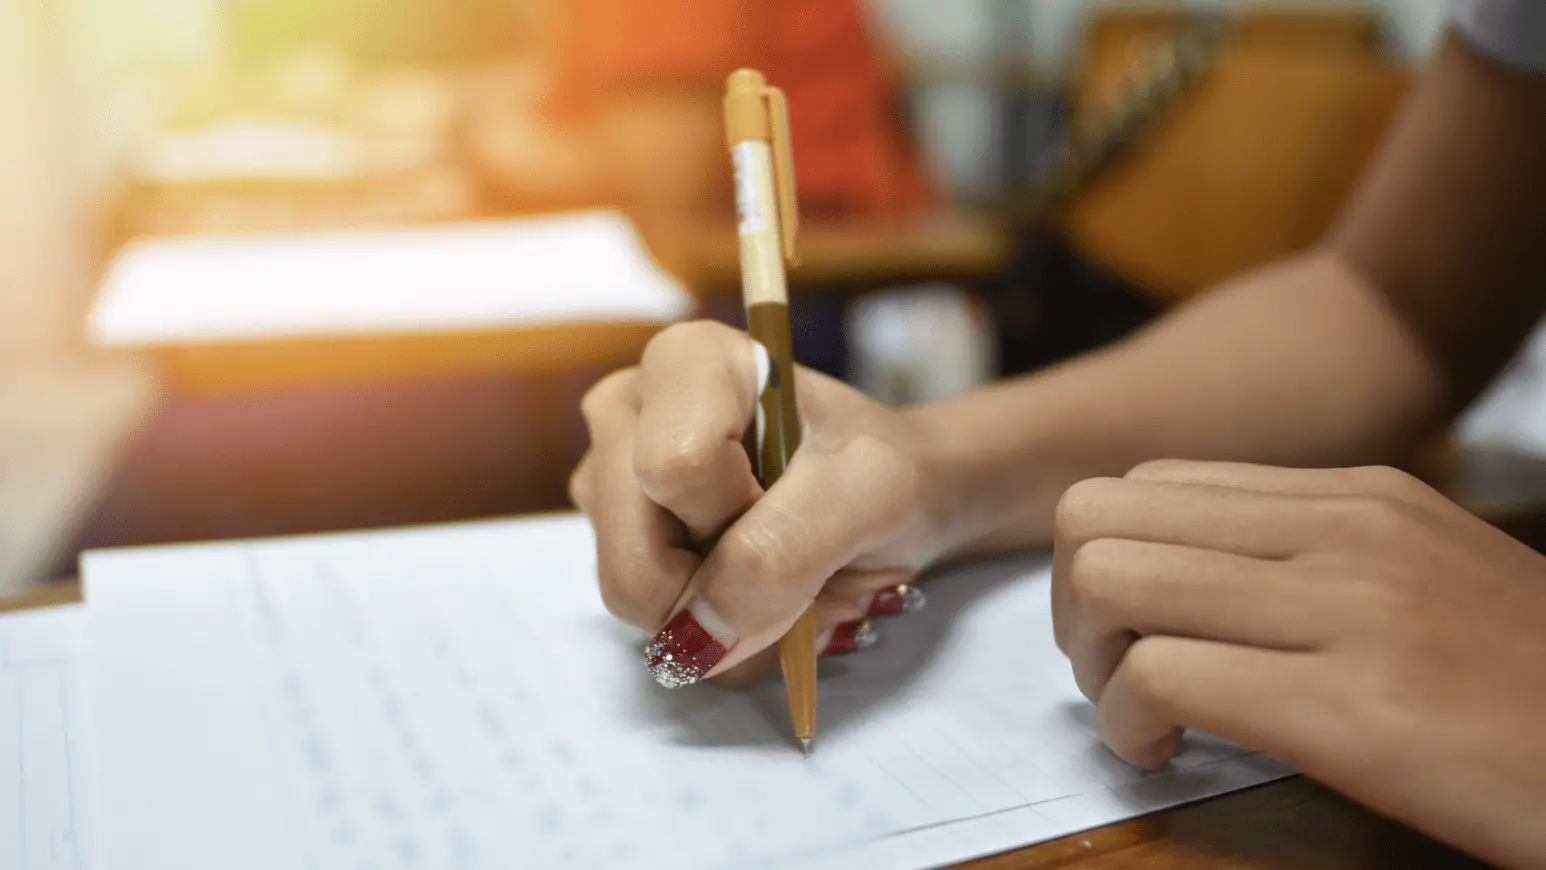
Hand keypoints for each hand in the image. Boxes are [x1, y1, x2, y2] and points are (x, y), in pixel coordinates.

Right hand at [570, 321, 950, 688]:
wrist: (896, 497)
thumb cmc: (886, 471)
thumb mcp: (873, 491)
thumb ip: (787, 548)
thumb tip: (695, 633)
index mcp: (684, 363)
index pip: (675, 470)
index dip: (740, 515)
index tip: (794, 497)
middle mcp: (627, 414)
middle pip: (636, 559)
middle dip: (731, 589)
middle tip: (802, 560)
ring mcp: (612, 482)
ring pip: (638, 600)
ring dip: (735, 616)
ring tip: (792, 576)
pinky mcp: (619, 540)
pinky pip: (656, 624)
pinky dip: (727, 630)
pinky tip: (766, 591)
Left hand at [1053, 460, 1545, 868]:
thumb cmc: (1520, 679)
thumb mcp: (1419, 571)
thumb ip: (1307, 550)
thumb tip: (1184, 564)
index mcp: (1351, 496)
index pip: (1147, 484)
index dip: (1107, 559)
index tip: (1135, 628)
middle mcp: (1340, 531)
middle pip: (1097, 517)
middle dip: (1075, 604)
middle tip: (1115, 670)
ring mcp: (1346, 608)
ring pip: (1111, 580)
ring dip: (1092, 663)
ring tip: (1142, 715)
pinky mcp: (1350, 705)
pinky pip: (1159, 678)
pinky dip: (1130, 724)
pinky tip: (1168, 755)